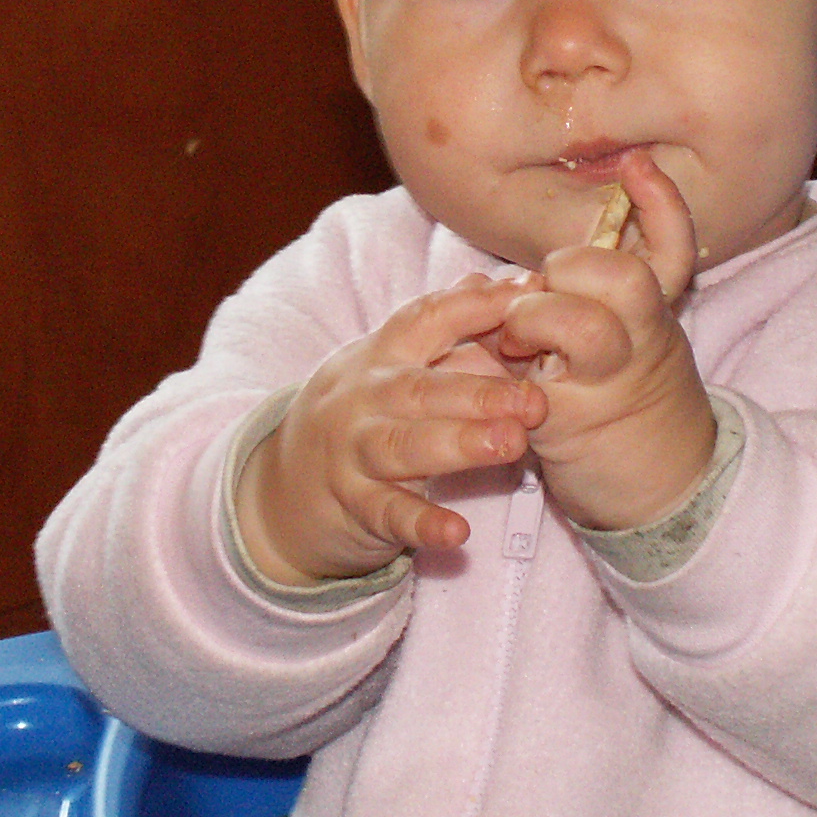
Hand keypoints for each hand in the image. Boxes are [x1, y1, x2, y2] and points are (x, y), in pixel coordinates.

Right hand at [236, 276, 546, 584]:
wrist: (281, 488)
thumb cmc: (361, 416)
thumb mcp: (393, 365)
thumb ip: (451, 330)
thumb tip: (507, 283)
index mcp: (382, 355)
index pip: (427, 318)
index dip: (477, 305)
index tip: (531, 294)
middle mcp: (364, 397)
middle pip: (421, 389)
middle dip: (480, 392)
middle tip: (534, 401)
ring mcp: (354, 452)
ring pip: (405, 446)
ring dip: (459, 444)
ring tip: (510, 445)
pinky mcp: (353, 506)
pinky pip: (388, 514)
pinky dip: (421, 523)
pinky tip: (457, 533)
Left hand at [496, 152, 715, 530]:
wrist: (661, 492)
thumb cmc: (630, 403)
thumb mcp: (631, 343)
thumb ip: (593, 301)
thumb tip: (529, 273)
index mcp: (657, 318)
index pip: (672, 251)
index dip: (661, 204)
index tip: (636, 164)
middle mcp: (643, 345)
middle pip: (624, 278)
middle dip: (574, 267)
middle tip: (544, 290)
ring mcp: (611, 387)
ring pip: (584, 327)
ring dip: (536, 317)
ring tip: (514, 338)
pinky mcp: (569, 427)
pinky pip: (526, 382)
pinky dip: (495, 370)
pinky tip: (491, 374)